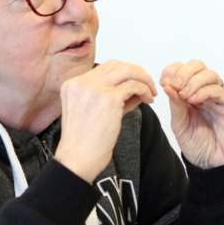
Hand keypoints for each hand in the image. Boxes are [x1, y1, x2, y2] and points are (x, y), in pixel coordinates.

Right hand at [55, 61, 156, 182]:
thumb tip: (135, 88)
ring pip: (127, 71)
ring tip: (151, 93)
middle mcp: (81, 83)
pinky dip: (144, 90)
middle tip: (148, 85)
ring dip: (143, 79)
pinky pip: (134, 86)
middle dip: (136, 72)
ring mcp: (94, 89)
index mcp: (72, 85)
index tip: (134, 84)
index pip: (103, 68)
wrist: (77, 159)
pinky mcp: (108, 99)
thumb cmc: (83, 142)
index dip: (123, 74)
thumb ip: (110, 97)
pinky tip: (148, 100)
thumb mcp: (91, 113)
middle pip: (116, 65)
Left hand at [160, 60, 223, 168]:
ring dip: (193, 81)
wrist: (211, 163)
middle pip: (197, 66)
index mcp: (190, 93)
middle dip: (183, 73)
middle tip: (175, 86)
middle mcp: (205, 91)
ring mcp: (219, 97)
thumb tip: (167, 85)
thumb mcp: (178, 123)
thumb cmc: (196, 144)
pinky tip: (194, 101)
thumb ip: (175, 104)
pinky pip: (219, 90)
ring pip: (209, 74)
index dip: (173, 71)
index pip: (183, 69)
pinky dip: (204, 91)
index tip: (164, 82)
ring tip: (185, 96)